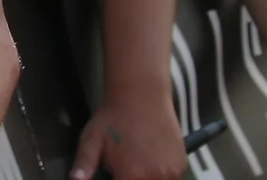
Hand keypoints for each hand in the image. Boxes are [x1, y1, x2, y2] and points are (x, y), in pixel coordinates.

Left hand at [71, 92, 186, 179]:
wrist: (141, 95)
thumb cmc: (113, 118)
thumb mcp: (91, 140)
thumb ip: (84, 165)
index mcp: (131, 176)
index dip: (117, 179)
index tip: (115, 174)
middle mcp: (155, 178)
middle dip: (131, 179)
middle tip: (125, 166)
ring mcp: (172, 173)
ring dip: (147, 179)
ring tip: (137, 162)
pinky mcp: (182, 165)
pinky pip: (171, 178)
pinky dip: (161, 175)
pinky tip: (151, 159)